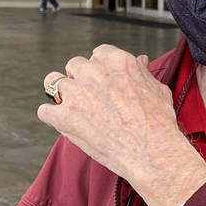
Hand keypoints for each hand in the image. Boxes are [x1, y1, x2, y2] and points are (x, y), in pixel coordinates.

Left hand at [38, 45, 205, 205]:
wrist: (152, 152)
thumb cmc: (159, 122)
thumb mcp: (157, 89)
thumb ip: (142, 72)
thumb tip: (140, 60)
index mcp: (116, 61)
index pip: (98, 53)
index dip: (100, 68)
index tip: (103, 80)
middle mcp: (93, 71)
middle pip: (75, 65)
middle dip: (80, 78)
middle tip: (89, 96)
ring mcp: (76, 93)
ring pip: (53, 81)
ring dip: (61, 93)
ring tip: (70, 106)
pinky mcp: (64, 116)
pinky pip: (45, 110)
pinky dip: (52, 116)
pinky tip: (63, 123)